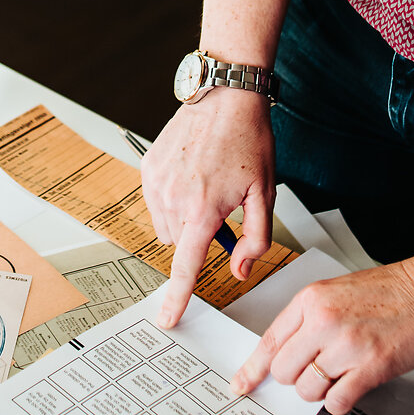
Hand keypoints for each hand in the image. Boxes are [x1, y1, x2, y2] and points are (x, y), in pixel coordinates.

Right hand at [141, 87, 276, 327]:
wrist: (225, 95)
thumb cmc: (249, 140)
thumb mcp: (266, 193)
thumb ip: (255, 238)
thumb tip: (240, 269)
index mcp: (204, 209)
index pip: (186, 266)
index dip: (177, 297)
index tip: (166, 319)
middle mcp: (173, 199)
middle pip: (180, 244)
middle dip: (198, 237)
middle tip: (220, 210)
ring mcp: (156, 183)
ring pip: (166, 226)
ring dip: (183, 219)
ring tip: (206, 187)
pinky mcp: (147, 168)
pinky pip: (156, 202)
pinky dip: (172, 198)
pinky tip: (192, 173)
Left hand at [232, 254, 413, 414]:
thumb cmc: (396, 290)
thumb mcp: (339, 291)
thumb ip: (311, 319)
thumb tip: (290, 355)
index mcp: (311, 299)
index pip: (269, 340)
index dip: (253, 368)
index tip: (242, 385)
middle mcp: (323, 321)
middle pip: (283, 371)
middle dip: (296, 379)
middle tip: (319, 372)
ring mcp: (347, 344)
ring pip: (307, 389)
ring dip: (321, 391)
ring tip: (343, 374)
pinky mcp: (371, 366)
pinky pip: (337, 401)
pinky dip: (340, 402)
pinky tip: (353, 388)